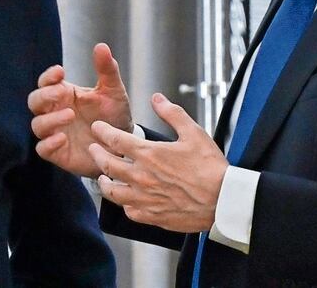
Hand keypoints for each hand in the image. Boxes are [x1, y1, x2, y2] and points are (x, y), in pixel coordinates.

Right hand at [28, 43, 132, 177]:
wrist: (123, 146)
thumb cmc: (114, 115)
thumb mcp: (113, 91)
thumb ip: (107, 70)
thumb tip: (101, 46)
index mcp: (64, 94)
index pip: (46, 82)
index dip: (48, 76)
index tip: (60, 72)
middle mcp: (55, 112)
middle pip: (35, 101)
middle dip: (44, 95)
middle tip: (61, 93)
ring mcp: (55, 133)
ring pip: (37, 125)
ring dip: (49, 119)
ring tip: (69, 115)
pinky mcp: (58, 152)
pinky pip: (42, 148)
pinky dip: (48, 143)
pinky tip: (62, 138)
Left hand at [89, 92, 226, 232]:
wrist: (223, 200)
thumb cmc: (211, 168)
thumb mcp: (193, 132)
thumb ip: (172, 113)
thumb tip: (157, 99)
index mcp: (149, 154)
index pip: (115, 139)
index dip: (102, 131)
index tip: (97, 128)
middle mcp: (142, 177)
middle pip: (107, 164)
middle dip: (96, 154)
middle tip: (93, 149)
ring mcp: (145, 199)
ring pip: (113, 192)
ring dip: (104, 182)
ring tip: (102, 177)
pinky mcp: (153, 216)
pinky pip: (130, 211)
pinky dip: (124, 204)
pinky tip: (126, 200)